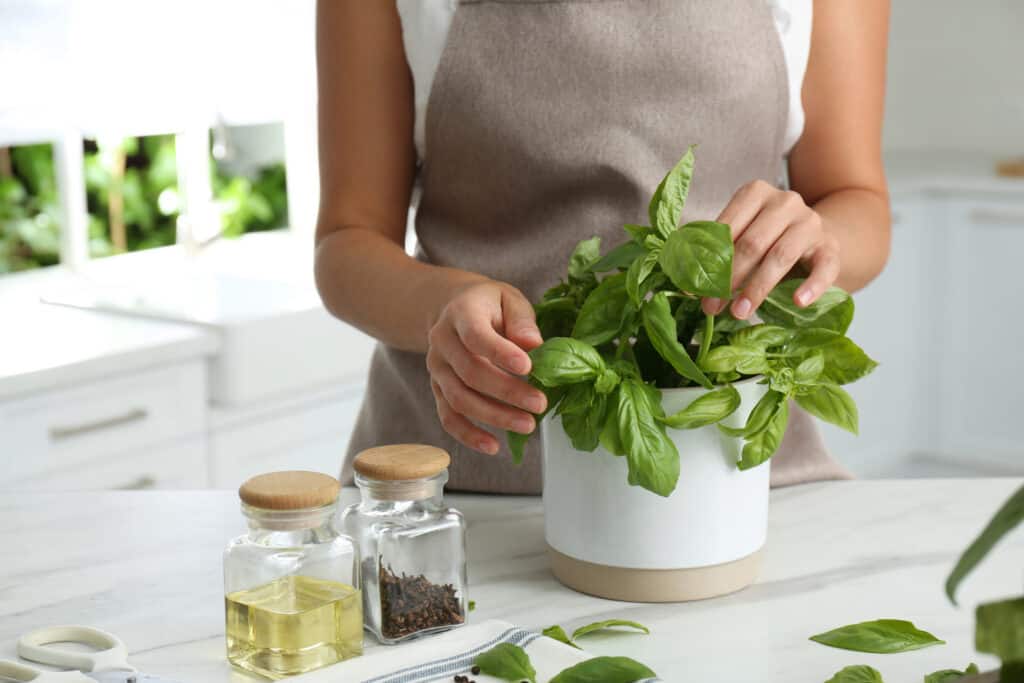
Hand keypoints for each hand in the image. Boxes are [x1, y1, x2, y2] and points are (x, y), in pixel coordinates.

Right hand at [426, 280, 547, 453]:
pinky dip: (468, 435)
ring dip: (494, 416)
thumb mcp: (509, 299)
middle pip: (470, 372)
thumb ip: (522, 320)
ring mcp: (437, 368)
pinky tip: (493, 445)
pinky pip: (448, 416)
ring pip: (459, 398)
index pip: (476, 335)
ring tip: (527, 425)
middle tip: (539, 404)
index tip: (528, 368)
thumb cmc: (489, 305)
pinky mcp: (437, 388)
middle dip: (507, 392)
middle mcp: (442, 342)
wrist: (453, 308)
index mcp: (461, 313)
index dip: (500, 353)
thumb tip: (533, 344)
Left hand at [703, 180, 839, 318]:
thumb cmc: (769, 239)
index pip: (728, 227)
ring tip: (739, 312)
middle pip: (752, 243)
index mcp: (756, 193)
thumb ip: (720, 249)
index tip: (695, 288)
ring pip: (780, 256)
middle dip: (729, 278)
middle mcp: (785, 202)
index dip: (710, 260)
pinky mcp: (831, 247)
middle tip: (711, 306)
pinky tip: (797, 302)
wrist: (816, 239)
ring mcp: (811, 223)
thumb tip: (686, 277)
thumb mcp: (744, 234)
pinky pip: (823, 267)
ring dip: (757, 287)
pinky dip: (811, 285)